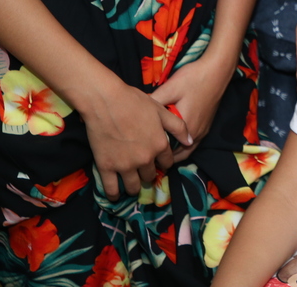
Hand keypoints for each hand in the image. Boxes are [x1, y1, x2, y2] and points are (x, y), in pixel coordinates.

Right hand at [82, 81, 189, 199]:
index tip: (158, 161)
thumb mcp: (161, 110)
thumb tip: (190, 141)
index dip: (163, 162)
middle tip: (143, 171)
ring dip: (134, 187)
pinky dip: (114, 194)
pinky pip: (112, 189)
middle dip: (148, 174)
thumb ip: (178, 127)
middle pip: (150, 176)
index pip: (166, 162)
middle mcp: (145, 159)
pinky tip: (115, 194)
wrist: (106, 101)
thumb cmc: (134, 101)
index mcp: (159, 145)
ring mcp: (125, 165)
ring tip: (131, 184)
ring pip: (134, 186)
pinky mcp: (106, 167)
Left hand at [150, 53, 232, 161]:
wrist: (217, 71)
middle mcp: (195, 133)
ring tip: (159, 151)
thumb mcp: (169, 88)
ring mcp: (203, 130)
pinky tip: (173, 139)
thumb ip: (153, 101)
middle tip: (148, 155)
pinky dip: (182, 146)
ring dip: (174, 153)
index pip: (166, 148)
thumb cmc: (193, 79)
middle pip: (177, 155)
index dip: (153, 151)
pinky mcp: (207, 126)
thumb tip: (137, 110)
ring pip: (186, 150)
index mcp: (185, 127)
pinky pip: (192, 143)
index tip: (141, 151)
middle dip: (164, 157)